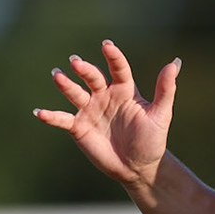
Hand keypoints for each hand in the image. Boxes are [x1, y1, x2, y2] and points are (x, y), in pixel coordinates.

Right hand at [33, 42, 180, 193]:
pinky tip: (39, 112)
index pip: (118, 69)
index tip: (107, 45)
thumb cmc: (151, 140)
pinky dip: (51, 116)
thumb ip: (165, 90)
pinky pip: (62, 119)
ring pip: (75, 93)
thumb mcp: (161, 115)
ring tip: (57, 76)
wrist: (138, 167)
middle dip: (85, 70)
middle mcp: (105, 96)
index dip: (113, 57)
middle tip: (76, 62)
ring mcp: (90, 110)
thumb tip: (175, 62)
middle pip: (93, 78)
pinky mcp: (79, 127)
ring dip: (65, 85)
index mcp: (125, 90)